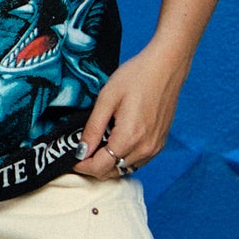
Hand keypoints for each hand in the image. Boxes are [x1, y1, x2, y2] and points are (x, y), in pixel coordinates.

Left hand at [74, 36, 188, 178]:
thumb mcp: (107, 98)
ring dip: (108, 164)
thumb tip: (82, 150)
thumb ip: (93, 128)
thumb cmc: (137, 76)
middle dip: (93, 166)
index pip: (99, 167)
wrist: (166, 66)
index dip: (81, 166)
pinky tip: (115, 142)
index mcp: (129, 138)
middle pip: (111, 172)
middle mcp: (144, 148)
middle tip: (81, 151)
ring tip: (97, 145)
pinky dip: (123, 158)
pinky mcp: (160, 143)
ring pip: (125, 169)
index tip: (71, 157)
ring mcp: (154, 148)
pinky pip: (137, 161)